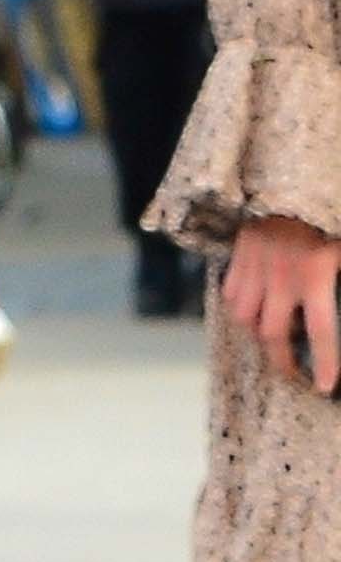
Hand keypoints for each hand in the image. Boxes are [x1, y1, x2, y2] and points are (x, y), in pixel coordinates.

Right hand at [221, 215, 340, 396]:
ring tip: (273, 340)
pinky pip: (231, 292)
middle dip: (283, 362)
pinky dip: (241, 307)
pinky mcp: (240, 252)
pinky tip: (254, 309)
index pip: (321, 331)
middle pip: (274, 334)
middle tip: (294, 375)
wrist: (292, 174)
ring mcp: (257, 264)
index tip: (322, 386)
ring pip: (246, 318)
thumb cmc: (328, 215)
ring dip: (258, 334)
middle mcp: (283, 275)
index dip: (323, 363)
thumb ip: (340, 271)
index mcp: (317, 273)